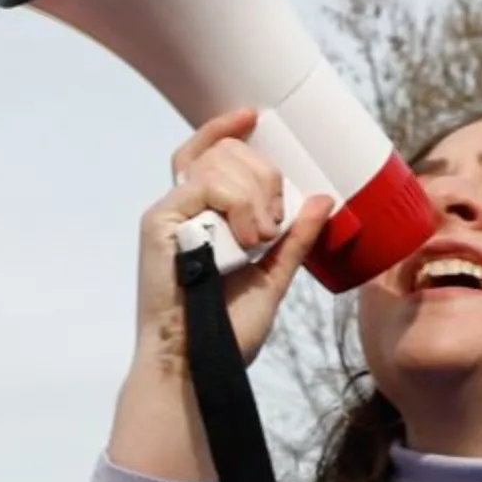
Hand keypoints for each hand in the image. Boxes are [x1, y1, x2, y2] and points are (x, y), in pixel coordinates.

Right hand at [136, 109, 333, 371]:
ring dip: (254, 194)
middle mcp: (180, 211)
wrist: (200, 365)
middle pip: (222, 152)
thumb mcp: (273, 278)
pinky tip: (244, 240)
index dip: (225, 130)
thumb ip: (295, 240)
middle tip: (274, 225)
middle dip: (263, 174)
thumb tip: (323, 200)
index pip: (207, 154)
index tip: (254, 117)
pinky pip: (203, 184)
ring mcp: (168, 216)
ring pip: (217, 163)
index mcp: (201, 219)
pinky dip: (235, 204)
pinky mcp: (158, 224)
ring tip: (258, 242)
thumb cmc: (226, 332)